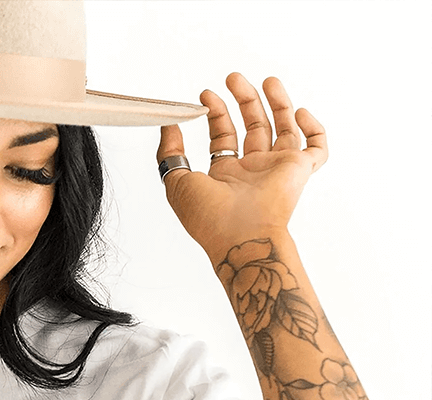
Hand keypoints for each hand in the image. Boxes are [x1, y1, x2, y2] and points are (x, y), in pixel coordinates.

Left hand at [157, 74, 327, 263]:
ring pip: (284, 128)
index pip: (224, 137)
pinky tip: (300, 113)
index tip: (205, 95)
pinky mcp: (299, 171)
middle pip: (253, 127)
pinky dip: (313, 128)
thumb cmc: (208, 217)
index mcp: (226, 176)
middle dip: (244, 100)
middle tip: (233, 77)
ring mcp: (277, 169)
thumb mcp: (177, 182)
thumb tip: (169, 125)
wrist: (239, 235)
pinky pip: (317, 148)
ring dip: (277, 102)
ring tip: (267, 80)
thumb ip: (170, 153)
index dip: (216, 114)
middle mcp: (253, 171)